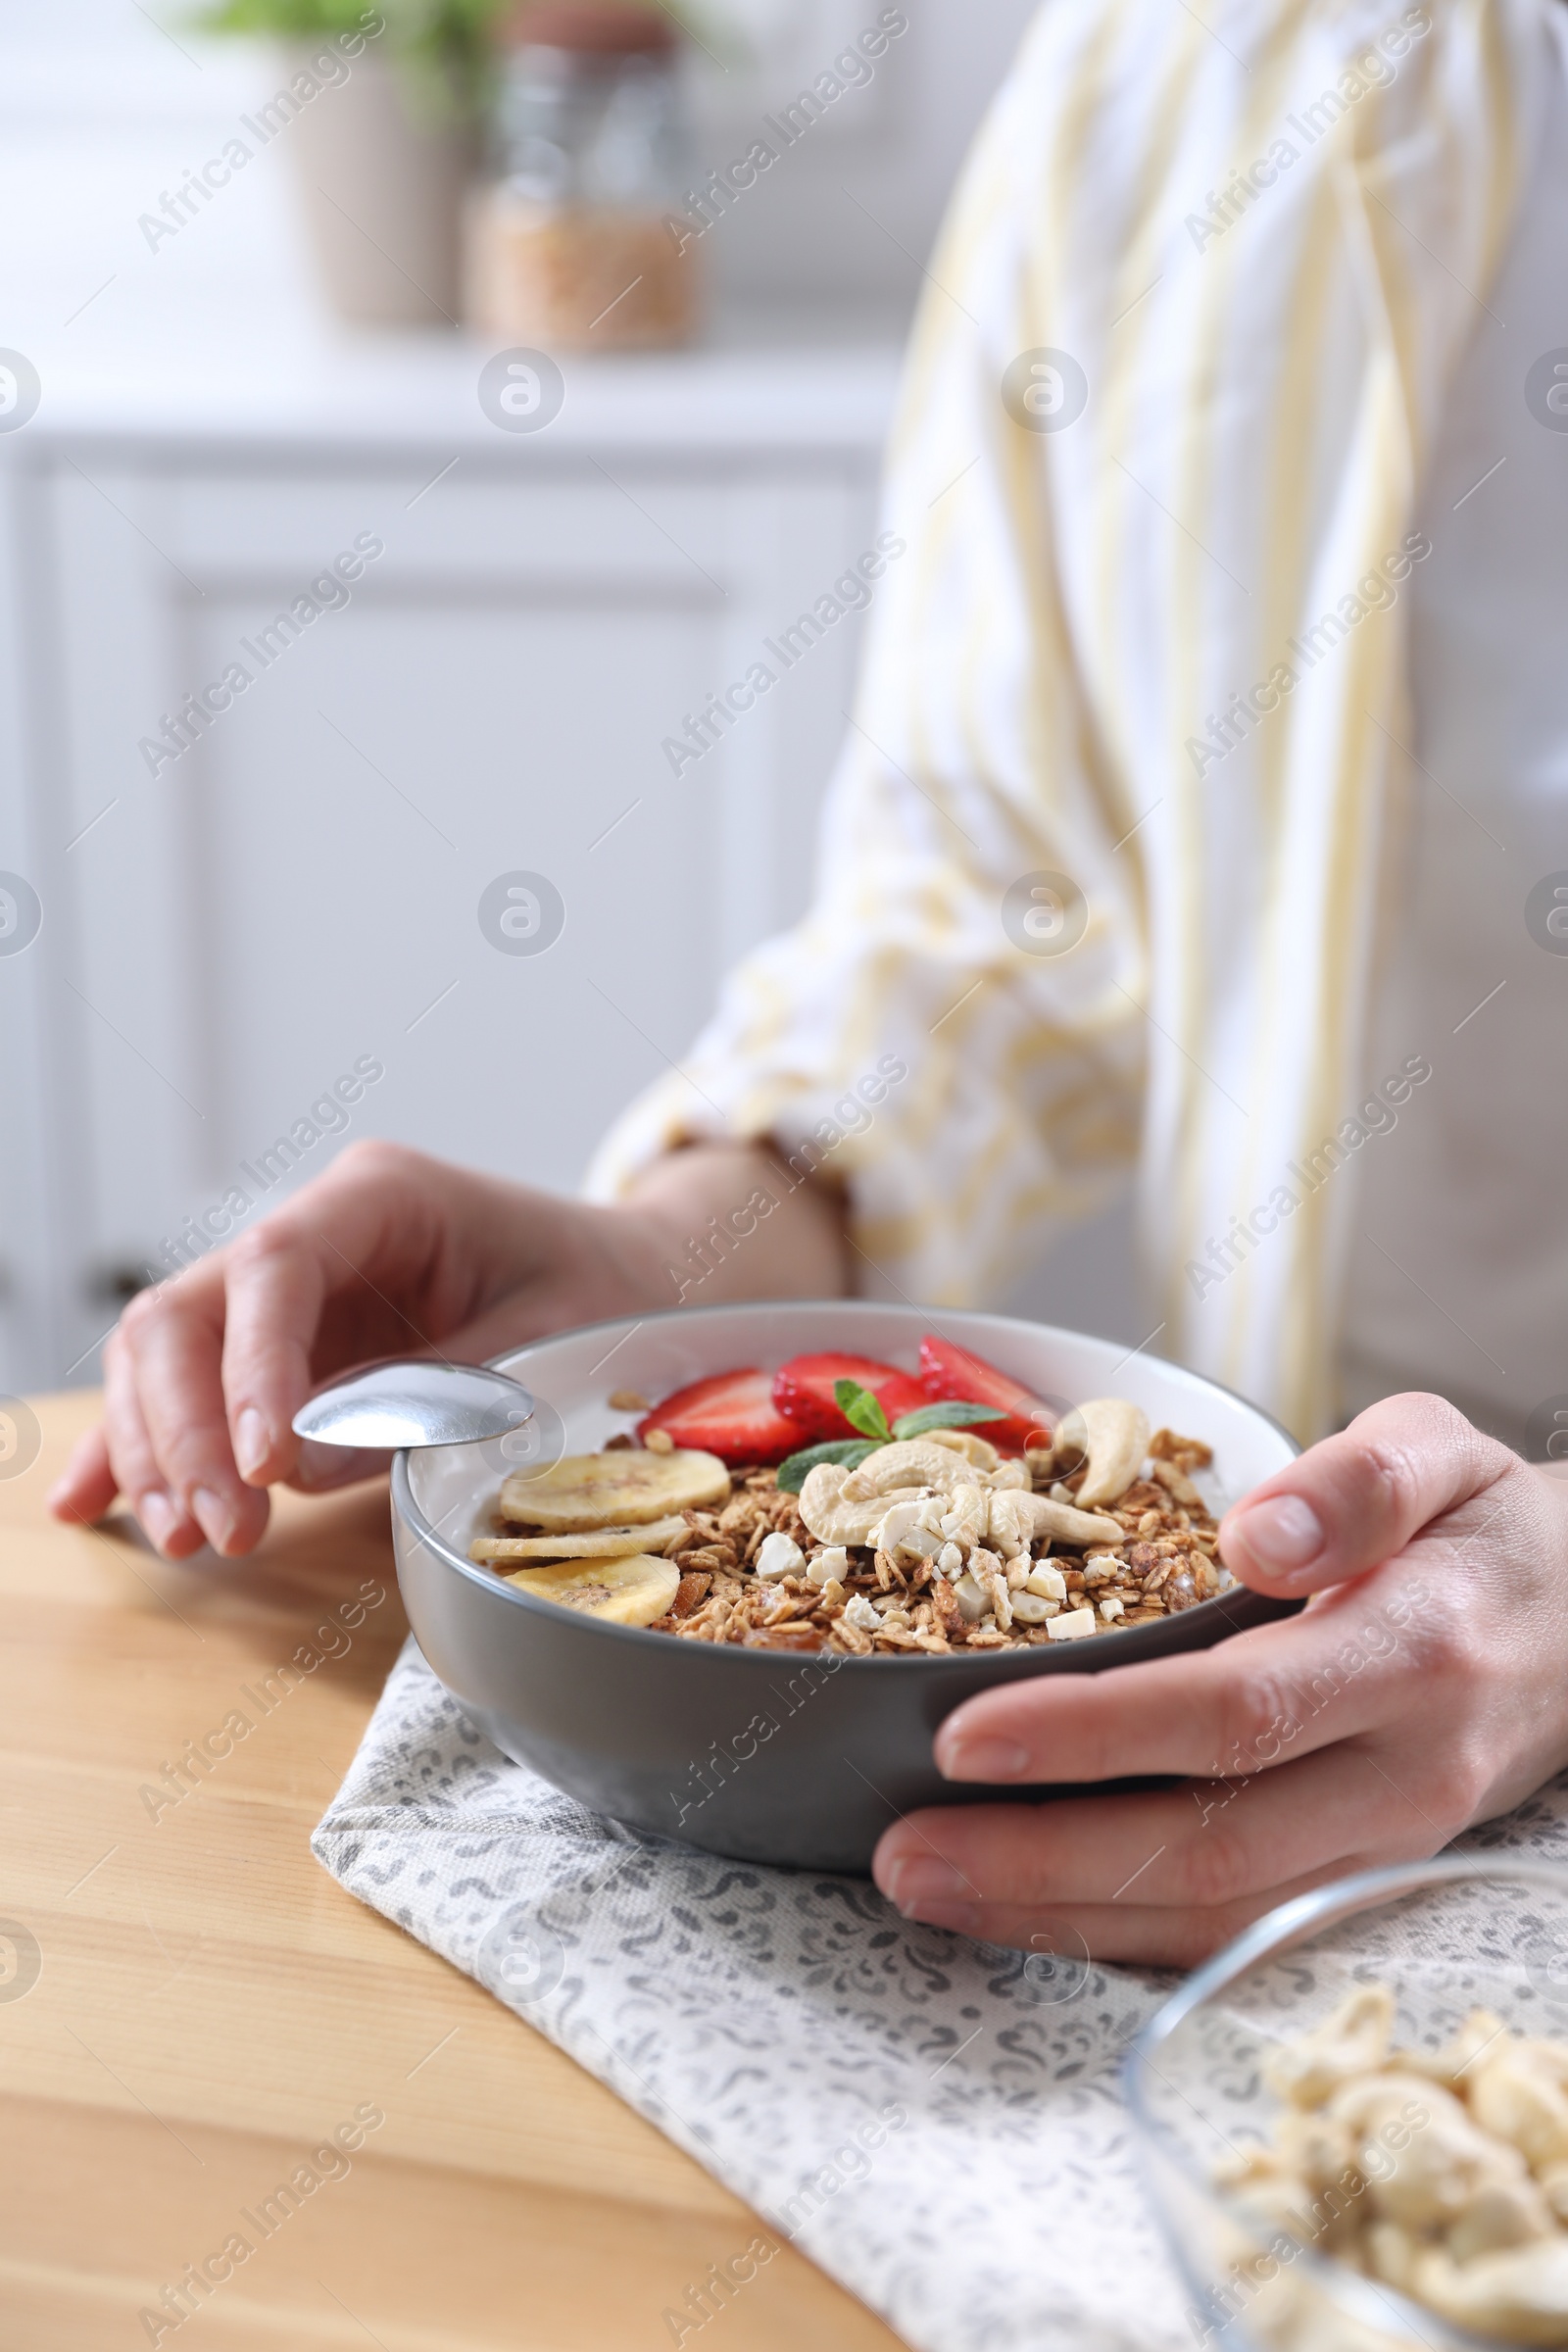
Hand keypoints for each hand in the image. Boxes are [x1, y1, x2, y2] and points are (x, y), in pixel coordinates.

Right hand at [49, 1137, 843, 1560]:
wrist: (630, 1276)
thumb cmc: (600, 1291)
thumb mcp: (544, 1340)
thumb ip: (431, 1396)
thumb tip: (304, 1468)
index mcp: (382, 1195)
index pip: (277, 1265)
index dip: (249, 1366)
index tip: (257, 1463)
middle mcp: (317, 1231)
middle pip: (191, 1310)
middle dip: (185, 1427)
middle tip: (223, 1532)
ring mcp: (288, 1290)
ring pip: (167, 1349)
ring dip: (157, 1447)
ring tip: (186, 1540)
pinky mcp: (279, 1347)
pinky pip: (186, 1387)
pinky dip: (140, 1443)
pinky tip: (92, 1505)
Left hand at [871, 1393, 1567, 1963]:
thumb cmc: (1483, 1531)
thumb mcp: (1444, 1452)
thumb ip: (1357, 1481)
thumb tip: (1259, 1534)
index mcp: (1412, 1653)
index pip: (1236, 1712)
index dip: (1094, 1734)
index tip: (965, 1735)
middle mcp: (1403, 1774)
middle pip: (1210, 1847)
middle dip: (1043, 1861)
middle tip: (902, 1853)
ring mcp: (1387, 1850)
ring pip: (1217, 1917)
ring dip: (1061, 1917)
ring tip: (929, 1890)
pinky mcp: (1362, 1885)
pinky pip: (1237, 1933)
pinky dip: (1119, 1936)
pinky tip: (1020, 1912)